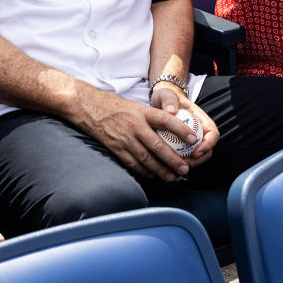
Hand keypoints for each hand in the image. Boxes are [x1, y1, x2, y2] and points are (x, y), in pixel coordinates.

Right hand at [74, 89, 193, 180]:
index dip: (181, 130)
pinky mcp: (115, 148)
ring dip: (160, 170)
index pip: (166, 120)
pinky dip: (144, 171)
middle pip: (158, 146)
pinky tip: (152, 176)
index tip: (193, 139)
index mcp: (142, 112)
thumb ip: (152, 117)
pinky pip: (132, 163)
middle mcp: (134, 125)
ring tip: (172, 177)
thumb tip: (173, 128)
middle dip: (173, 160)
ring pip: (146, 159)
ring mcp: (124, 138)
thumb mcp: (136, 105)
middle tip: (185, 169)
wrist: (88, 107)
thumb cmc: (115, 106)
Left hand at [150, 83, 217, 167]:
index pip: (213, 133)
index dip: (208, 145)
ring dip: (191, 164)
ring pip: (198, 156)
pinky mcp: (184, 145)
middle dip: (199, 159)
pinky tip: (170, 166)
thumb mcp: (166, 95)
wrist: (160, 102)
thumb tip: (172, 110)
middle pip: (208, 149)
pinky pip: (186, 156)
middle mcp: (200, 130)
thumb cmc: (166, 97)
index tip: (196, 152)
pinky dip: (181, 162)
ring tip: (177, 167)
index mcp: (201, 119)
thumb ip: (169, 100)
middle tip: (185, 164)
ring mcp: (193, 139)